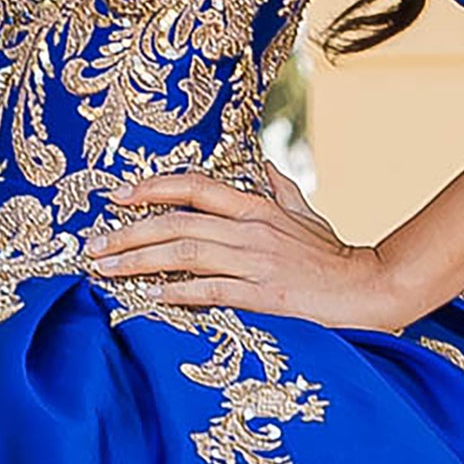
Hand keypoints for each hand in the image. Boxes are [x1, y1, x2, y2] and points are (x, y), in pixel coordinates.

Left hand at [83, 164, 408, 330]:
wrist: (371, 289)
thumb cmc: (336, 257)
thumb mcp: (309, 216)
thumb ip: (282, 191)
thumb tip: (267, 166)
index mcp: (256, 207)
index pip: (194, 186)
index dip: (152, 188)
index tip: (116, 196)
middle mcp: (250, 228)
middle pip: (176, 221)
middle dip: (128, 232)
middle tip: (92, 245)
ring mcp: (255, 261)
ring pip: (184, 253)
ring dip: (138, 261)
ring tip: (103, 270)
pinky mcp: (263, 294)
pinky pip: (210, 290)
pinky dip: (176, 292)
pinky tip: (148, 297)